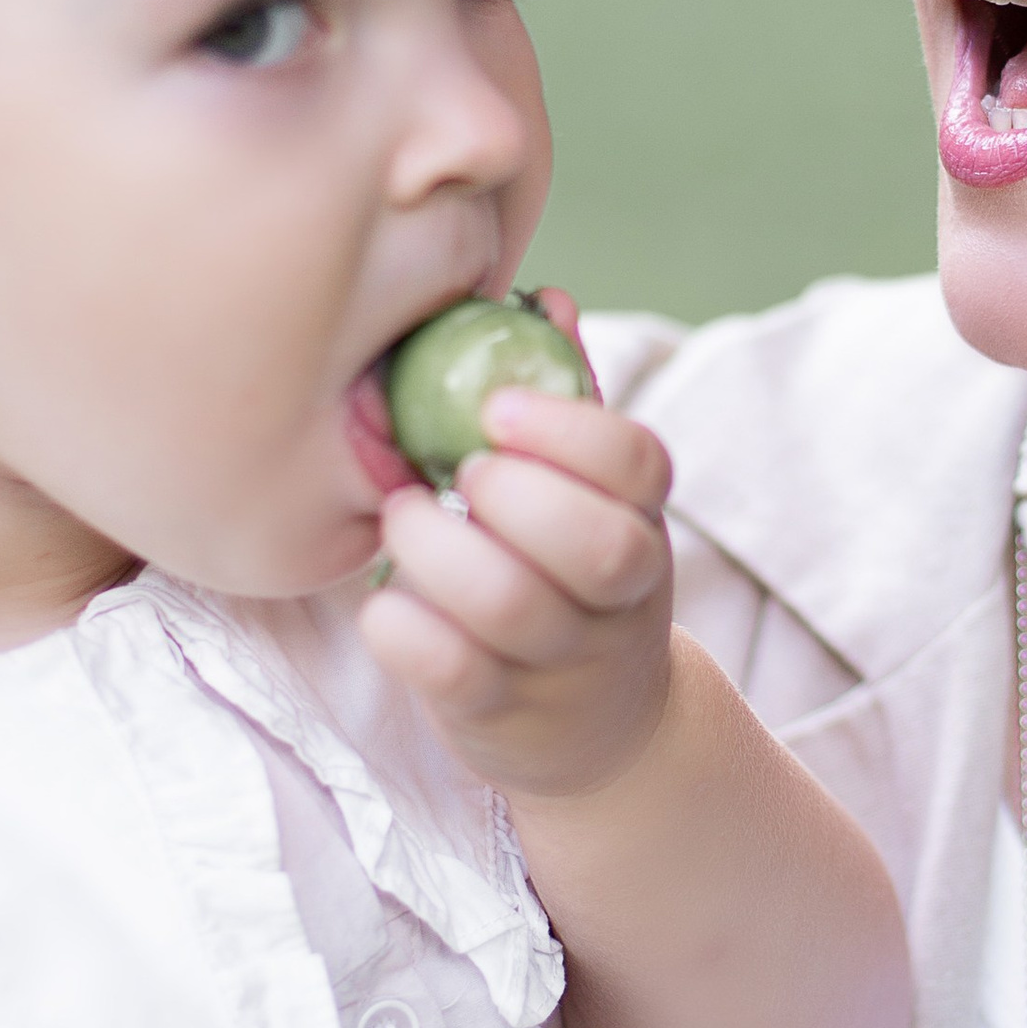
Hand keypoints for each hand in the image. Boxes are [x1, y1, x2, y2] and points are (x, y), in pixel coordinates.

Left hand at [359, 290, 677, 800]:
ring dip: (438, 549)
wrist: (605, 732)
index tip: (496, 409)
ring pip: (511, 607)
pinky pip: (451, 673)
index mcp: (643, 521)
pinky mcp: (502, 716)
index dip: (568, 429)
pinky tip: (384, 601)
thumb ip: (569, 405)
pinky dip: (403, 627)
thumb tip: (549, 296)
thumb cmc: (575, 580)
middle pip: (594, 546)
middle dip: (512, 495)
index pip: (638, 464)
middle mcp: (619, 596)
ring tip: (401, 520)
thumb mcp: (594, 498)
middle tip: (453, 473)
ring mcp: (564, 662)